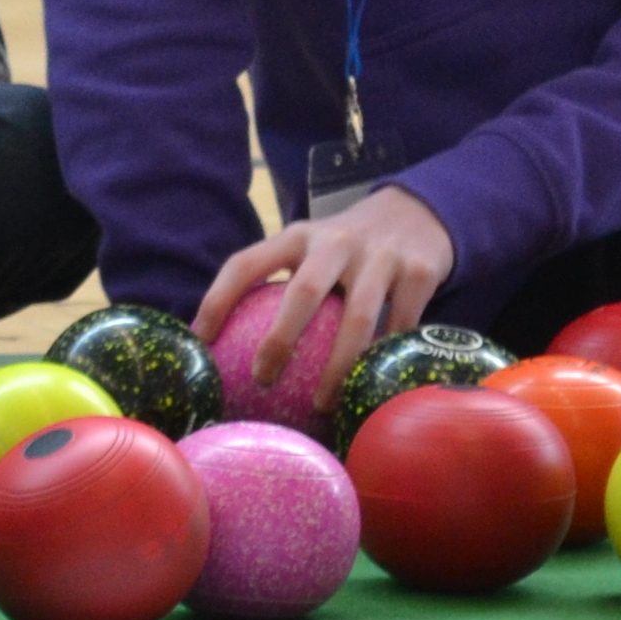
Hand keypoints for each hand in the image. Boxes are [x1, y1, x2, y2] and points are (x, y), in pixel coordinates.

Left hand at [189, 186, 459, 392]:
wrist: (419, 214)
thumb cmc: (347, 250)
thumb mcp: (311, 250)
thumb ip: (280, 284)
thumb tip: (227, 348)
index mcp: (299, 236)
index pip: (247, 263)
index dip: (219, 299)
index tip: (201, 340)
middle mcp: (337, 241)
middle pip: (304, 292)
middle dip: (280, 339)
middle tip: (262, 380)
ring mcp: (381, 256)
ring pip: (357, 318)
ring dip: (336, 367)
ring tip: (318, 405)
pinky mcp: (419, 272)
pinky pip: (399, 327)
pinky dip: (382, 361)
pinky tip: (368, 390)